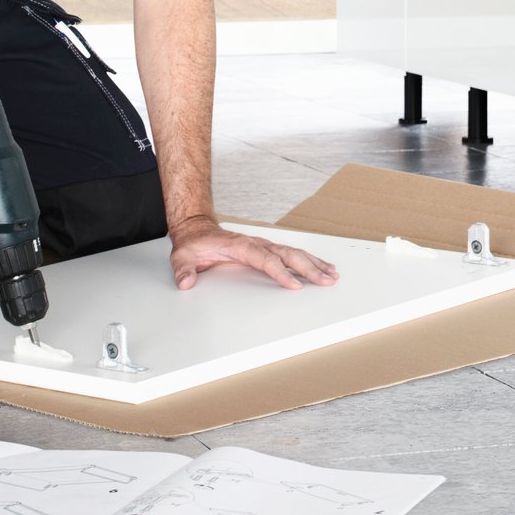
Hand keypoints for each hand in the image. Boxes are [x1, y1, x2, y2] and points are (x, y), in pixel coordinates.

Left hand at [168, 216, 338, 290]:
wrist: (197, 229)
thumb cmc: (194, 244)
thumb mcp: (182, 257)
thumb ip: (184, 270)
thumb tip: (186, 282)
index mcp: (242, 247)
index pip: (266, 260)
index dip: (281, 272)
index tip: (294, 285)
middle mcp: (258, 244)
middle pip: (289, 255)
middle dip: (309, 268)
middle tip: (326, 281)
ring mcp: (265, 245)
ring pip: (295, 253)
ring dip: (315, 264)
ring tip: (332, 275)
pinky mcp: (268, 249)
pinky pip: (292, 254)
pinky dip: (309, 260)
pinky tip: (321, 267)